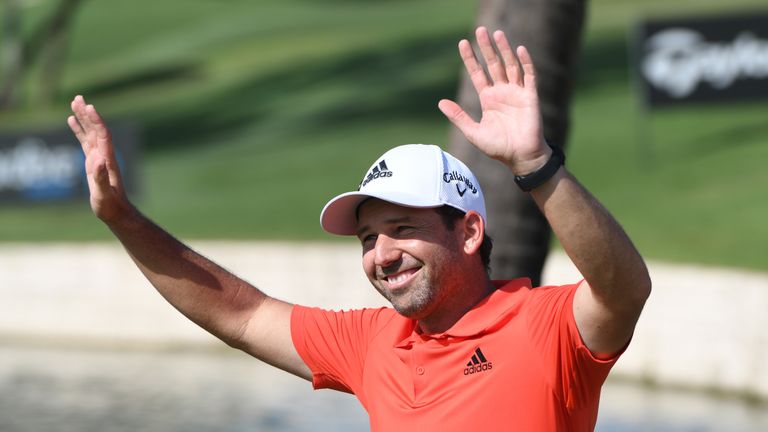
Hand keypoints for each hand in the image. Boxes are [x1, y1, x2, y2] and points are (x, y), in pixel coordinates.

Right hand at [67, 95, 130, 221]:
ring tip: (74, 102)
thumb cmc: (110, 206)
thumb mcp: (104, 195)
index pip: (103, 136)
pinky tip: (71, 120)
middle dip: (87, 114)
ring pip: (90, 133)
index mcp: (108, 160)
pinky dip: (78, 130)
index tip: (89, 108)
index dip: (96, 122)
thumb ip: (101, 179)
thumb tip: (98, 161)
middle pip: (96, 129)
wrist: (116, 212)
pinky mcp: (93, 162)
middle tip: (78, 98)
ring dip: (82, 118)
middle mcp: (104, 155)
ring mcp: (99, 157)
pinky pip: (85, 142)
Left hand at [439, 27, 549, 174]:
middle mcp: (501, 92)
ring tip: (498, 34)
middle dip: (487, 48)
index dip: (470, 59)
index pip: (477, 73)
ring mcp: (516, 93)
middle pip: (493, 65)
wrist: (520, 157)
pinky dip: (525, 63)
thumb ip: (459, 117)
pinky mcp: (530, 96)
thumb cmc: (498, 147)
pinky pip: (528, 76)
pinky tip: (520, 49)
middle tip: (480, 30)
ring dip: (504, 50)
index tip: (462, 43)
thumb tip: (440, 102)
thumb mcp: (473, 132)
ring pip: (510, 66)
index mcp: (488, 99)